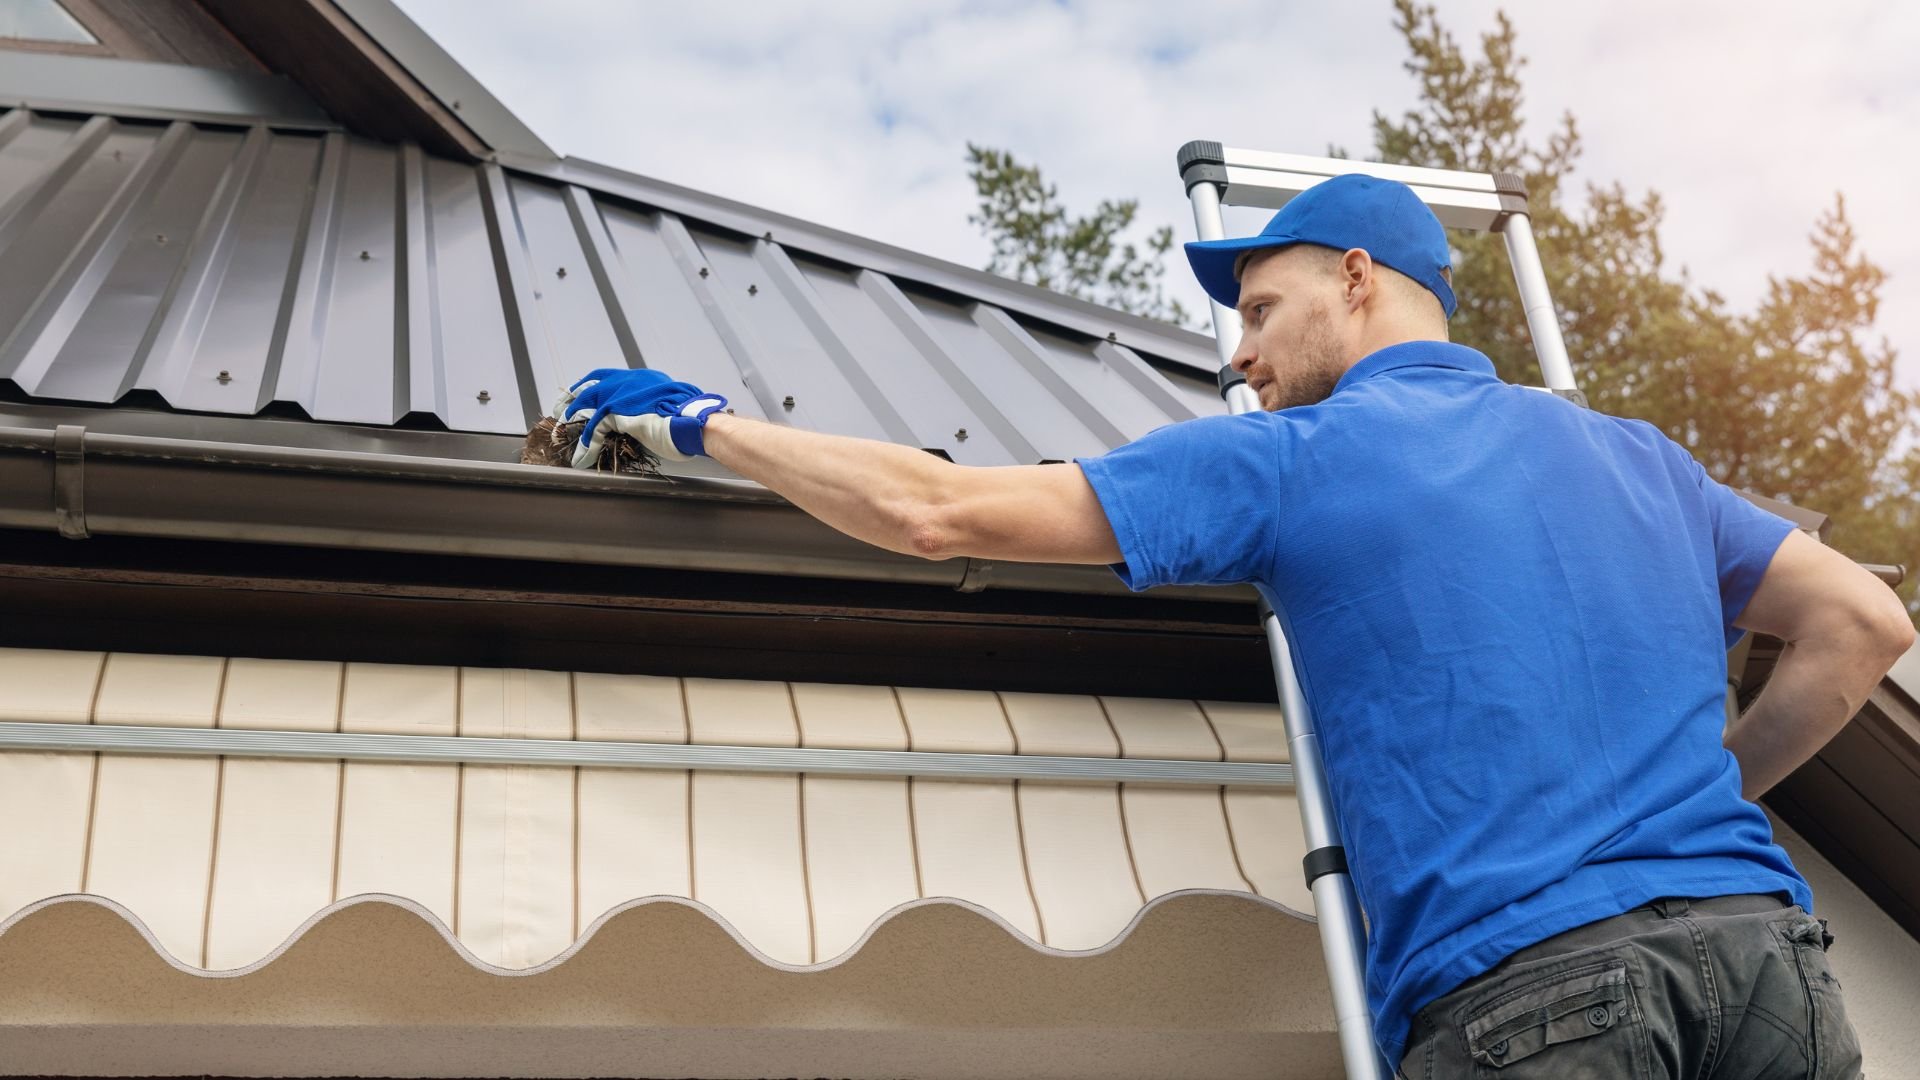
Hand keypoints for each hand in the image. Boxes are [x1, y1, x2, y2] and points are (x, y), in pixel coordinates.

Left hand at [551, 368, 728, 466]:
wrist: (696, 422)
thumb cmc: (689, 419)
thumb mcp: (666, 408)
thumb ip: (649, 408)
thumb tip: (643, 419)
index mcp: (640, 379)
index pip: (606, 377)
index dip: (588, 386)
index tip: (578, 395)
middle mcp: (628, 381)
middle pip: (589, 386)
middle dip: (571, 399)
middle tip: (560, 411)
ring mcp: (622, 394)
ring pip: (586, 405)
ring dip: (572, 422)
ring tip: (562, 435)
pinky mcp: (618, 411)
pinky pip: (593, 429)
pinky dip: (585, 445)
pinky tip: (582, 457)